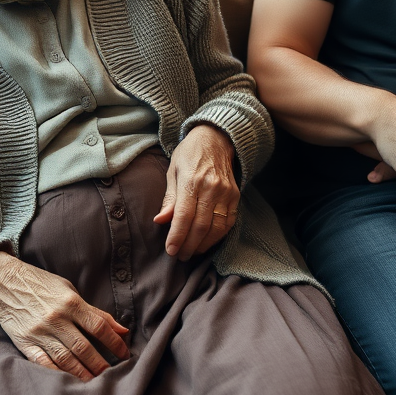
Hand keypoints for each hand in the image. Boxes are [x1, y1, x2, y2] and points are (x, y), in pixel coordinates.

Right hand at [0, 250, 129, 379]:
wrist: (5, 282)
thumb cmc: (42, 285)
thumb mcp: (70, 290)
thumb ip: (95, 312)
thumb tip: (122, 329)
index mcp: (70, 302)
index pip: (99, 326)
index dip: (114, 342)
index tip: (125, 354)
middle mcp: (56, 318)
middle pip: (83, 347)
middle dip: (100, 363)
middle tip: (112, 374)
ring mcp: (40, 332)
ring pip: (66, 358)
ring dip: (82, 373)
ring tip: (95, 382)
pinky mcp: (25, 343)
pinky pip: (43, 363)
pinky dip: (57, 374)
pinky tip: (69, 381)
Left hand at [154, 125, 239, 259]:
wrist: (216, 138)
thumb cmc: (189, 154)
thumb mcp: (173, 171)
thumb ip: (169, 198)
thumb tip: (160, 221)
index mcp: (192, 180)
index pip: (184, 216)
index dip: (177, 236)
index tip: (170, 250)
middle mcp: (211, 187)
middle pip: (200, 226)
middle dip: (189, 245)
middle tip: (180, 256)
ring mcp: (226, 192)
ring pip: (216, 228)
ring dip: (204, 244)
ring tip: (192, 251)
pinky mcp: (235, 196)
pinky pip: (228, 222)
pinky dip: (218, 236)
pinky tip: (207, 241)